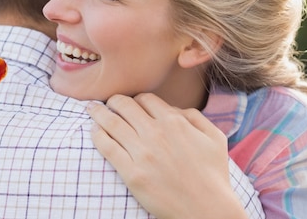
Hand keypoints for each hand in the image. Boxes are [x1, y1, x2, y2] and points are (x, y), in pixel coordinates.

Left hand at [87, 93, 248, 218]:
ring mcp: (142, 153)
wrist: (207, 209)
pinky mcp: (132, 173)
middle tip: (107, 103)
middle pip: (124, 105)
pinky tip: (94, 131)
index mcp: (175, 122)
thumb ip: (195, 116)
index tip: (130, 103)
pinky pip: (107, 147)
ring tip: (91, 110)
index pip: (145, 98)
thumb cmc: (213, 174)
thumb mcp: (214, 137)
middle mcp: (156, 133)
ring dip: (98, 112)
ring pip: (111, 122)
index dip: (136, 99)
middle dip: (113, 101)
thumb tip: (174, 109)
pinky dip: (97, 134)